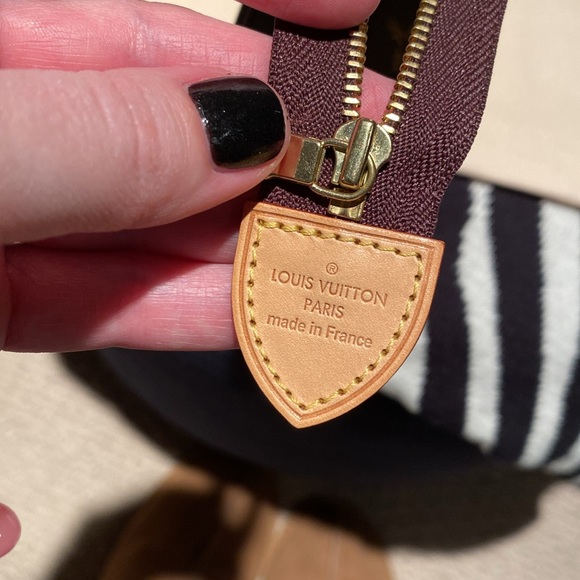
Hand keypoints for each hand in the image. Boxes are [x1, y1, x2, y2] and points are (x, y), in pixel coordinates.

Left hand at [0, 0, 391, 351]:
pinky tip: (260, 315)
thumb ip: (106, 135)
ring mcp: (13, 222)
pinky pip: (111, 304)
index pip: (148, 32)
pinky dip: (186, 314)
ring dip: (245, 256)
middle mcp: (17, 136)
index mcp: (2, 51)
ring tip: (337, 263)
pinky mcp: (6, 302)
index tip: (358, 25)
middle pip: (171, 144)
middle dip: (272, 168)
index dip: (260, 34)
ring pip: (152, 235)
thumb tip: (251, 132)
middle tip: (366, 185)